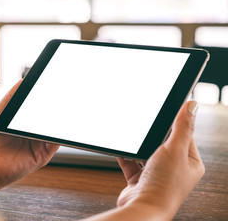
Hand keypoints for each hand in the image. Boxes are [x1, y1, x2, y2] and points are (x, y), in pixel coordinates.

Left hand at [0, 80, 59, 197]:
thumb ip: (9, 100)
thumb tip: (22, 82)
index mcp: (24, 125)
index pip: (40, 111)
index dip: (47, 100)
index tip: (52, 89)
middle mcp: (33, 135)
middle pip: (49, 120)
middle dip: (55, 110)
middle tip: (59, 97)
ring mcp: (38, 146)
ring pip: (53, 131)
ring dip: (57, 122)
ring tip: (59, 110)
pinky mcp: (40, 157)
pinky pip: (54, 145)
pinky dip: (57, 136)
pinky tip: (54, 128)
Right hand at [116, 101, 204, 219]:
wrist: (143, 208)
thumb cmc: (164, 186)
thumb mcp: (175, 149)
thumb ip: (182, 127)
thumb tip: (192, 105)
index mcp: (190, 162)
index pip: (184, 135)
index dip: (174, 123)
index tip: (165, 112)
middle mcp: (174, 169)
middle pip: (162, 143)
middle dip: (152, 136)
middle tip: (146, 127)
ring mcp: (156, 174)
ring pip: (145, 152)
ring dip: (138, 147)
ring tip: (134, 140)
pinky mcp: (139, 179)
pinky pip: (131, 162)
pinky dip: (126, 156)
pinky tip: (122, 150)